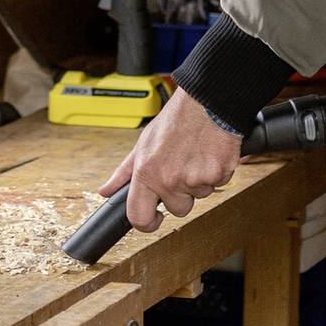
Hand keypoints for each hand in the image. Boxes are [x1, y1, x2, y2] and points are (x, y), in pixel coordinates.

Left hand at [106, 87, 241, 232]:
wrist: (207, 102)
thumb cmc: (176, 119)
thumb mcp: (143, 144)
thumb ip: (124, 173)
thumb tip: (106, 190)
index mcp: (147, 173)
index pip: (139, 217)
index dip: (147, 224)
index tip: (154, 219)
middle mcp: (169, 179)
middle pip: (178, 209)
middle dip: (182, 194)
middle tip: (182, 168)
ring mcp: (195, 179)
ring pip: (199, 196)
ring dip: (199, 181)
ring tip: (196, 155)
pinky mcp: (219, 175)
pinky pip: (218, 185)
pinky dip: (216, 173)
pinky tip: (209, 154)